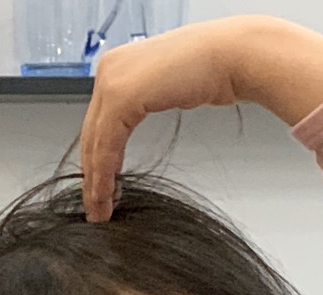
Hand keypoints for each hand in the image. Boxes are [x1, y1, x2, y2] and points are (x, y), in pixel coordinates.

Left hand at [80, 17, 322, 220]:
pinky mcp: (121, 96)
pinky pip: (105, 146)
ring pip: (93, 144)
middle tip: (95, 209)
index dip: (94, 161)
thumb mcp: (162, 89)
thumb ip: (139, 104)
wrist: (232, 56)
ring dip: (96, 183)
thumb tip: (124, 133)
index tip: (97, 191)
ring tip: (101, 211)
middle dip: (91, 177)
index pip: (96, 122)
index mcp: (117, 64)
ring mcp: (113, 80)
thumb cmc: (209, 71)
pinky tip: (109, 196)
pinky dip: (105, 176)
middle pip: (90, 135)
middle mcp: (109, 68)